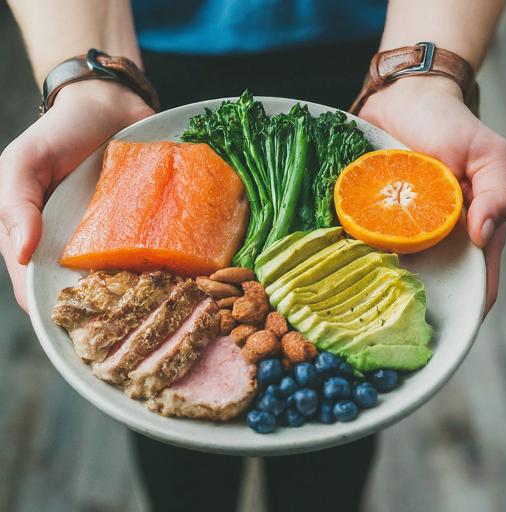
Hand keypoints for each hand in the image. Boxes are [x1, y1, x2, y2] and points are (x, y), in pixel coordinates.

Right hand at [0, 80, 153, 310]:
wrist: (110, 105)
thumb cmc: (59, 135)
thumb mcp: (24, 162)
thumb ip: (15, 204)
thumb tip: (21, 254)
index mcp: (42, 242)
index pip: (39, 291)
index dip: (56, 315)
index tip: (82, 332)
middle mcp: (78, 249)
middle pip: (88, 296)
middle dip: (105, 314)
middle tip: (129, 324)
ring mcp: (114, 241)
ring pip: (124, 283)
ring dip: (140, 298)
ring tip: (159, 307)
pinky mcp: (145, 228)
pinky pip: (155, 254)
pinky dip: (165, 268)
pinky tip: (182, 278)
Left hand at [358, 76, 505, 313]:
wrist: (406, 101)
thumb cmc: (451, 127)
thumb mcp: (489, 154)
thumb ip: (497, 192)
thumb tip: (484, 235)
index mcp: (469, 226)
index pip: (475, 275)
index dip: (468, 303)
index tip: (452, 329)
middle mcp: (435, 234)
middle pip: (433, 279)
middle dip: (419, 302)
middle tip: (398, 325)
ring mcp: (402, 227)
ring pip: (396, 267)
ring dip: (384, 284)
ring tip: (367, 306)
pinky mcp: (374, 216)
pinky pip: (366, 240)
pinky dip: (358, 254)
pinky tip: (345, 269)